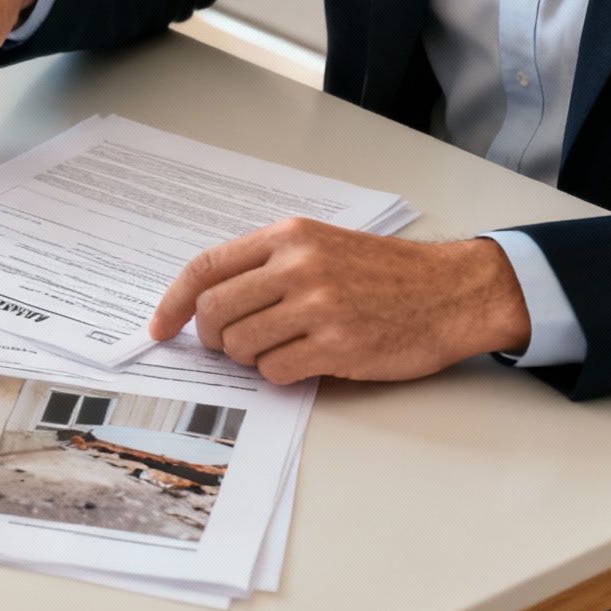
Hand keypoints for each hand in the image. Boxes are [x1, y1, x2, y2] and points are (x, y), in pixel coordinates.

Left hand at [147, 218, 532, 385]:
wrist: (452, 291)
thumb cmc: (385, 272)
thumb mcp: (322, 245)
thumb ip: (268, 264)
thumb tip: (208, 300)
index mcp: (288, 237)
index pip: (206, 267)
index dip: (173, 302)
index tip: (159, 327)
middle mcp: (298, 267)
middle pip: (214, 311)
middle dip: (211, 336)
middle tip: (227, 344)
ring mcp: (317, 307)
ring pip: (240, 345)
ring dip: (248, 357)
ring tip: (278, 347)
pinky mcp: (337, 346)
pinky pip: (275, 371)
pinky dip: (278, 374)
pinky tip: (303, 362)